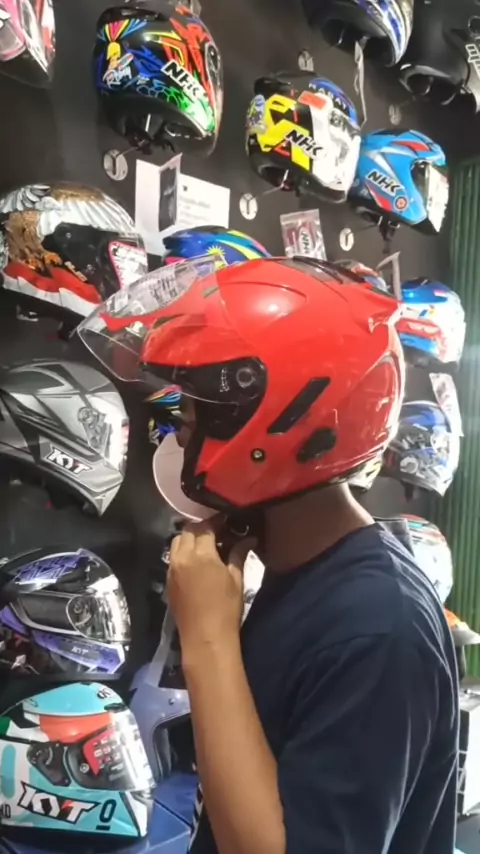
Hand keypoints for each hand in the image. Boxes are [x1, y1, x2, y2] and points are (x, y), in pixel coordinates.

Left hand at [167, 520, 254, 650]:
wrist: (205, 638)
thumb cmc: (226, 609)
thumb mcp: (237, 579)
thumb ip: (238, 554)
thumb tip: (248, 538)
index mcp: (200, 555)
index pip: (205, 526)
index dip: (217, 521)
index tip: (228, 521)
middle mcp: (182, 557)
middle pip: (188, 531)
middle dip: (202, 528)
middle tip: (218, 532)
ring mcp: (172, 569)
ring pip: (177, 542)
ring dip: (190, 538)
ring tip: (207, 545)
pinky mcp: (168, 581)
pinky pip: (173, 557)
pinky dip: (183, 552)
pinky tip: (197, 561)